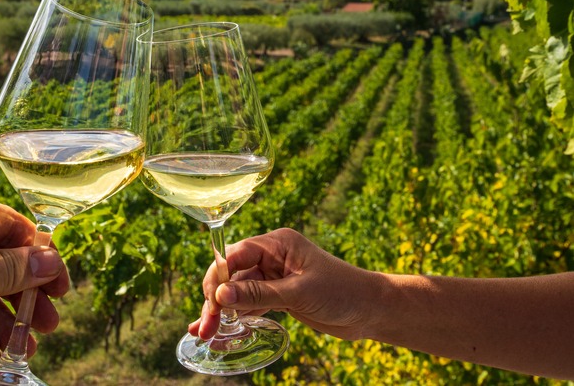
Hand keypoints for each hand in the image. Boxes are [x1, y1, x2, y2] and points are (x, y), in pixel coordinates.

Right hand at [189, 228, 379, 340]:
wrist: (371, 310)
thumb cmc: (341, 292)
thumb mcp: (298, 293)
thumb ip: (258, 294)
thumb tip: (220, 295)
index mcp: (277, 243)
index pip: (236, 255)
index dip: (218, 277)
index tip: (210, 302)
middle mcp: (271, 256)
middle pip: (231, 274)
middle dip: (216, 298)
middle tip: (205, 326)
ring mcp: (273, 276)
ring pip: (237, 291)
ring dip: (221, 310)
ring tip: (204, 333)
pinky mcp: (278, 295)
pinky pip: (249, 303)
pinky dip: (236, 316)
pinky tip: (219, 330)